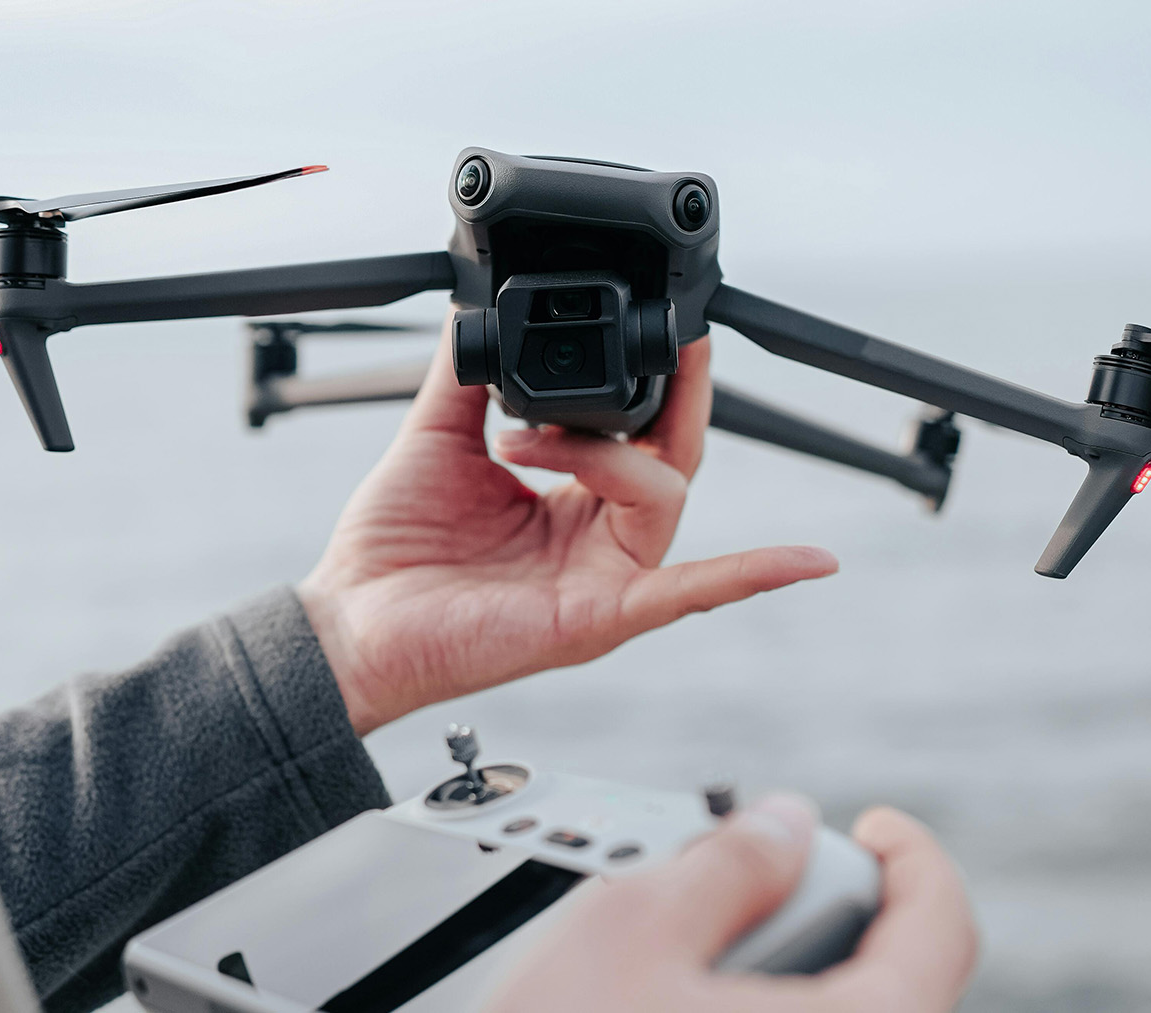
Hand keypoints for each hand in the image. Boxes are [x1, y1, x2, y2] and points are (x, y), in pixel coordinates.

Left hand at [298, 325, 838, 734]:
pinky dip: (750, 575)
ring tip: (520, 441)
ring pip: (663, 494)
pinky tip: (801, 562)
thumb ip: (467, 377)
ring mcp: (605, 582)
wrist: (349, 624)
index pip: (639, 432)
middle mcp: (599, 541)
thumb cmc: (393, 552)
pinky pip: (686, 595)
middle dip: (683, 391)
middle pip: (674, 456)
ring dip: (602, 451)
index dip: (659, 377)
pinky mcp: (598, 621)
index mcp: (571, 502)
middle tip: (682, 332)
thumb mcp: (435, 439)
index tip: (667, 321)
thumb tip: (476, 310)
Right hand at [485, 798, 977, 1012]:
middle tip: (758, 890)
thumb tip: (786, 822)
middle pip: (891, 982)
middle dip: (829, 916)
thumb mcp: (632, 929)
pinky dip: (753, 1012)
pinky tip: (674, 1003)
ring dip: (787, 974)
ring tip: (690, 961)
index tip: (875, 827)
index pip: (942, 933)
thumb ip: (726, 860)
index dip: (915, 859)